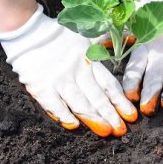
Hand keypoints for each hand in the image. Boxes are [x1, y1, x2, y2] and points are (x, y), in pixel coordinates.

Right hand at [0, 5, 137, 136]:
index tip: (131, 116)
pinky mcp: (40, 87)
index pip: (108, 84)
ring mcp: (58, 80)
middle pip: (97, 97)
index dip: (120, 101)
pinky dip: (63, 115)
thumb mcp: (87, 34)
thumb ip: (109, 40)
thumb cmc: (59, 35)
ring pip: (79, 103)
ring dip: (93, 119)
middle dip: (111, 115)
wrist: (28, 32)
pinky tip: (73, 125)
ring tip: (105, 131)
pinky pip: (54, 104)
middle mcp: (76, 72)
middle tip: (121, 131)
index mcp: (89, 60)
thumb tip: (134, 37)